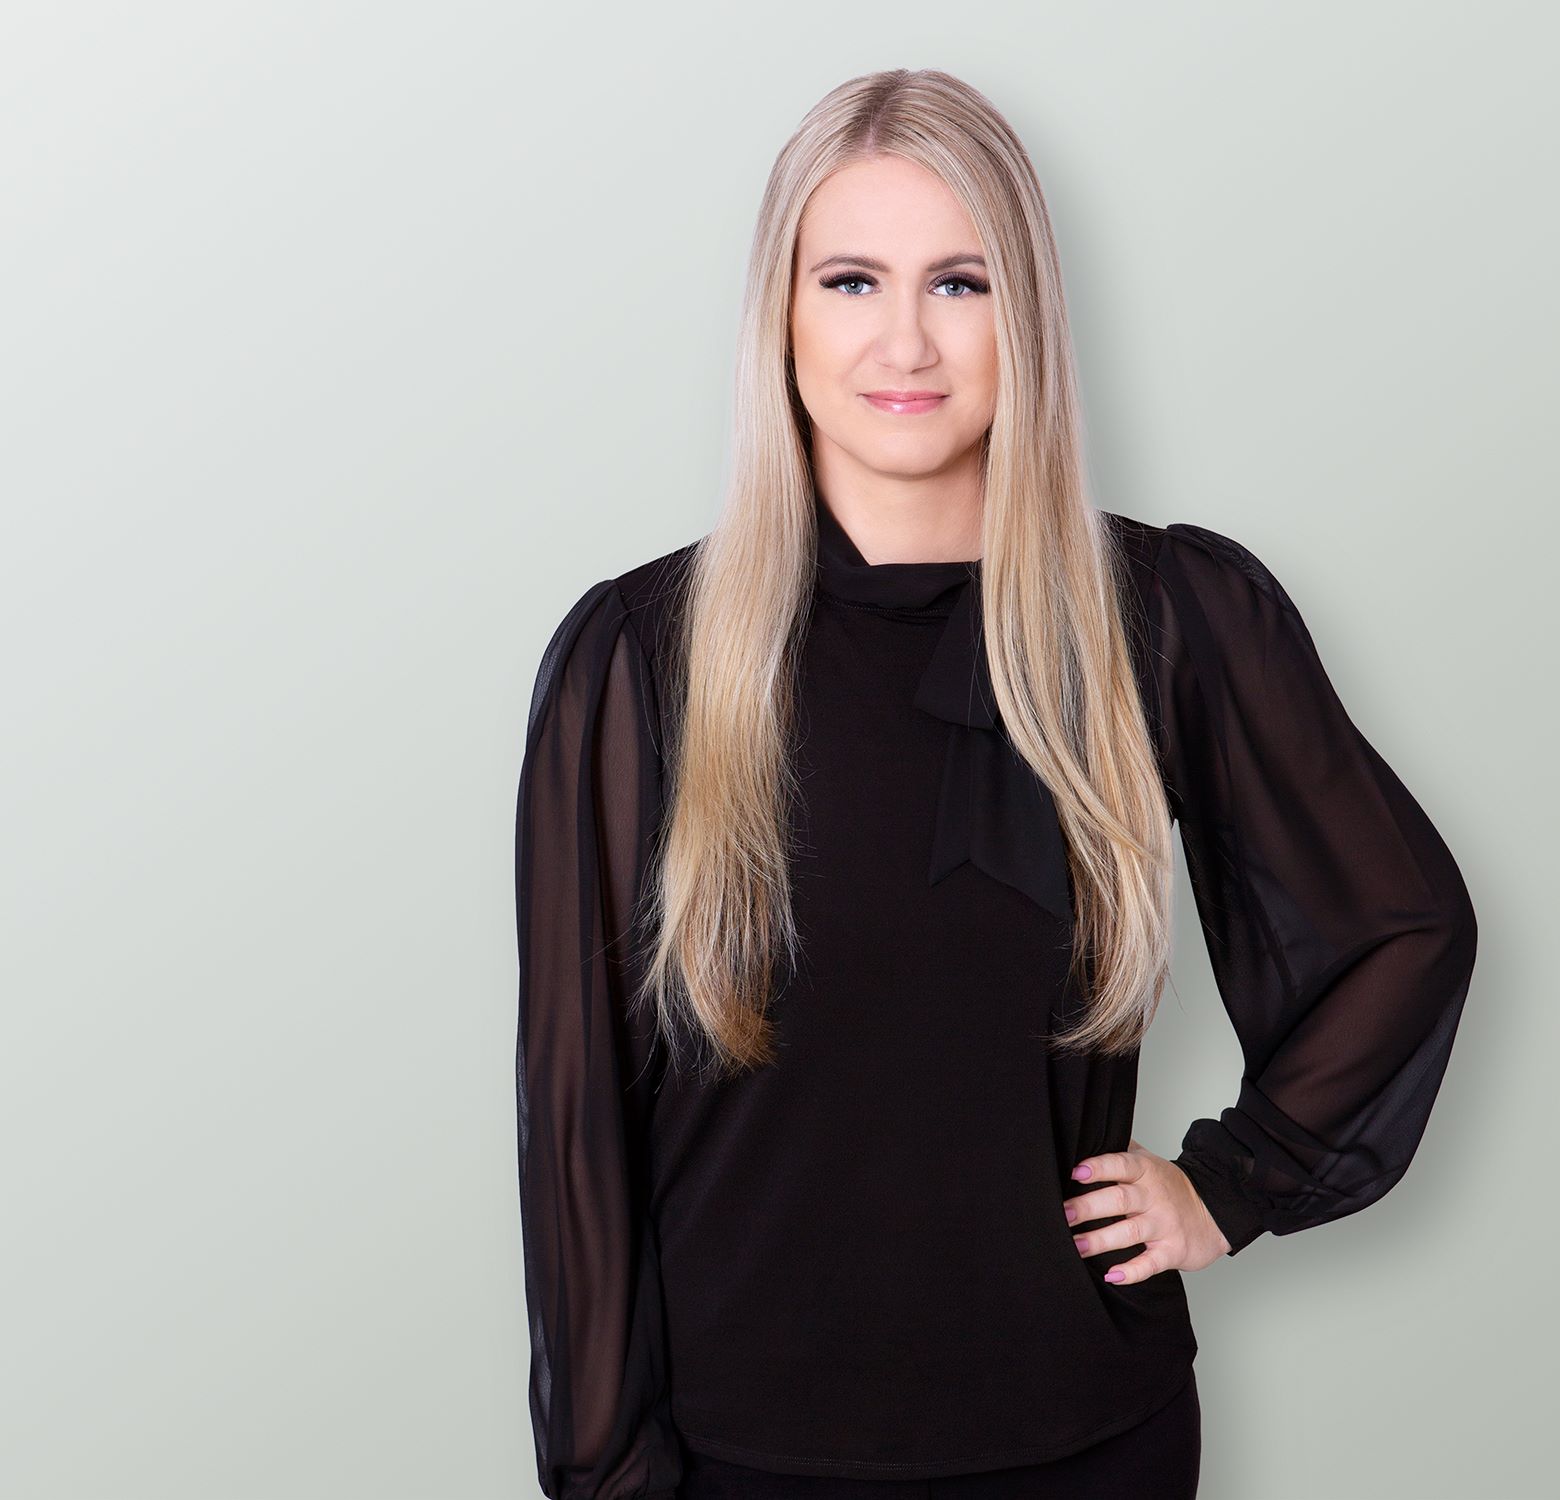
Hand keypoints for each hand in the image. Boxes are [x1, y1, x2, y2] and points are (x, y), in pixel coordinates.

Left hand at [1065, 1137, 1230, 1283]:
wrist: (1216, 1211)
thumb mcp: (1149, 1161)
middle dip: (1089, 1207)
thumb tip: (1085, 1136)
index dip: (1098, 1168)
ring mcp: (1164, 1225)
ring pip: (1130, 1232)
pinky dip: (1132, 1271)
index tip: (1075, 1173)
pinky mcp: (1173, 1251)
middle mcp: (1154, 1196)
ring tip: (1076, 1246)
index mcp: (1146, 1171)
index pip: (1120, 1165)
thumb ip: (1120, 1149)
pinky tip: (1112, 1275)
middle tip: (1064, 1214)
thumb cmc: (1171, 1186)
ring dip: (1100, 1240)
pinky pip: (1151, 1263)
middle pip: (1119, 1200)